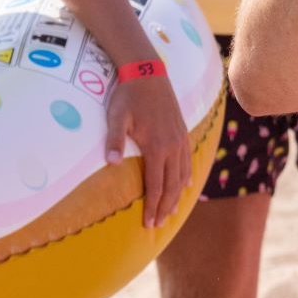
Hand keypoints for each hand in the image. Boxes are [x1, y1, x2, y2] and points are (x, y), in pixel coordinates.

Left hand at [105, 72, 190, 227]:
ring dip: (177, 195)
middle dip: (166, 206)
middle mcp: (173, 146)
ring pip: (183, 174)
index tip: (149, 222)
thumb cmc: (128, 96)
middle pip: (173, 184)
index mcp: (157, 146)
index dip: (153, 205)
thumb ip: (114, 140)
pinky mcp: (182, 132)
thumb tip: (110, 164)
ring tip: (171, 211)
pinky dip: (186, 176)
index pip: (157, 184)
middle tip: (159, 224)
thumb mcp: (116, 117)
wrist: (148, 73)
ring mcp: (180, 139)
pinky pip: (188, 160)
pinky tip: (185, 184)